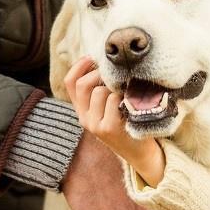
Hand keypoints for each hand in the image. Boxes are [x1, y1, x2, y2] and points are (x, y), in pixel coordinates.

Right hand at [65, 56, 164, 184]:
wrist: (138, 152)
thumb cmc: (126, 122)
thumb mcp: (107, 107)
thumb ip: (100, 89)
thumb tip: (100, 60)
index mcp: (82, 110)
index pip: (70, 83)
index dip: (79, 66)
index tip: (92, 57)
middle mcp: (84, 118)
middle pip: (83, 84)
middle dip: (99, 73)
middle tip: (115, 74)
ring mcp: (94, 125)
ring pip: (100, 91)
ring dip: (115, 88)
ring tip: (126, 94)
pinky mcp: (108, 128)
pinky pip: (112, 100)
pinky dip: (123, 97)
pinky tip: (130, 104)